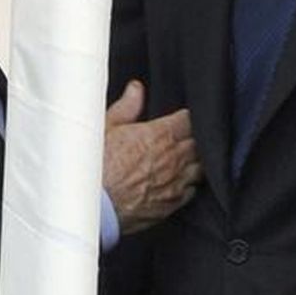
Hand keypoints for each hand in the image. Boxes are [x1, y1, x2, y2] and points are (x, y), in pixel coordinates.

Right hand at [103, 80, 201, 234]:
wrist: (94, 205)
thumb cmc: (96, 167)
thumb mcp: (106, 127)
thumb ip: (127, 106)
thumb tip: (136, 89)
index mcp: (160, 135)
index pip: (189, 119)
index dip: (185, 118)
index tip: (180, 119)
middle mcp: (174, 158)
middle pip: (199, 143)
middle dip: (193, 138)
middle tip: (182, 138)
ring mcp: (176, 182)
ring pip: (201, 168)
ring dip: (196, 162)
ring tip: (185, 160)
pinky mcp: (173, 203)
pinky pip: (193, 191)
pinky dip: (190, 185)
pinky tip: (180, 182)